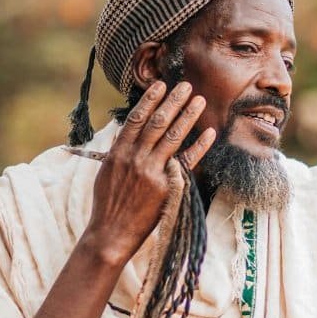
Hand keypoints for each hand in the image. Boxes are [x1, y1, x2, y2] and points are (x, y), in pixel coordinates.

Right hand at [82, 80, 215, 265]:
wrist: (111, 232)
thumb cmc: (108, 203)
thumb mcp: (106, 172)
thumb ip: (118, 150)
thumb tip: (126, 130)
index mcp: (119, 152)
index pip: (137, 119)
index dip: (150, 101)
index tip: (161, 85)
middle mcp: (135, 158)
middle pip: (157, 122)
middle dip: (173, 101)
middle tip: (186, 86)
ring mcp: (152, 172)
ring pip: (173, 136)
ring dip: (188, 116)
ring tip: (199, 100)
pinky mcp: (166, 186)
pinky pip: (187, 162)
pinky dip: (200, 146)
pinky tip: (210, 133)